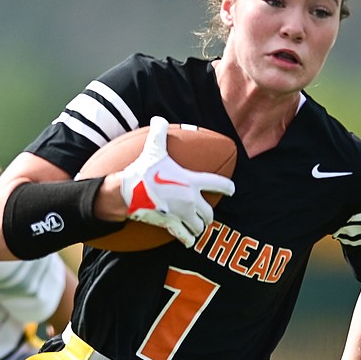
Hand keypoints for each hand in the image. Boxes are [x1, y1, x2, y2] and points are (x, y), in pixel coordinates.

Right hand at [118, 117, 235, 246]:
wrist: (128, 192)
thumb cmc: (143, 170)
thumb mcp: (153, 149)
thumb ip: (159, 133)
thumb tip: (158, 118)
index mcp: (191, 181)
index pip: (218, 184)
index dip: (228, 187)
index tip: (232, 190)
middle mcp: (190, 200)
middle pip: (209, 213)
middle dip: (209, 216)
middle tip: (207, 216)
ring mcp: (181, 214)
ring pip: (199, 227)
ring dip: (199, 228)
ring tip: (196, 227)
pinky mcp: (170, 224)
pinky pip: (184, 237)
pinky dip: (187, 240)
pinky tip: (188, 241)